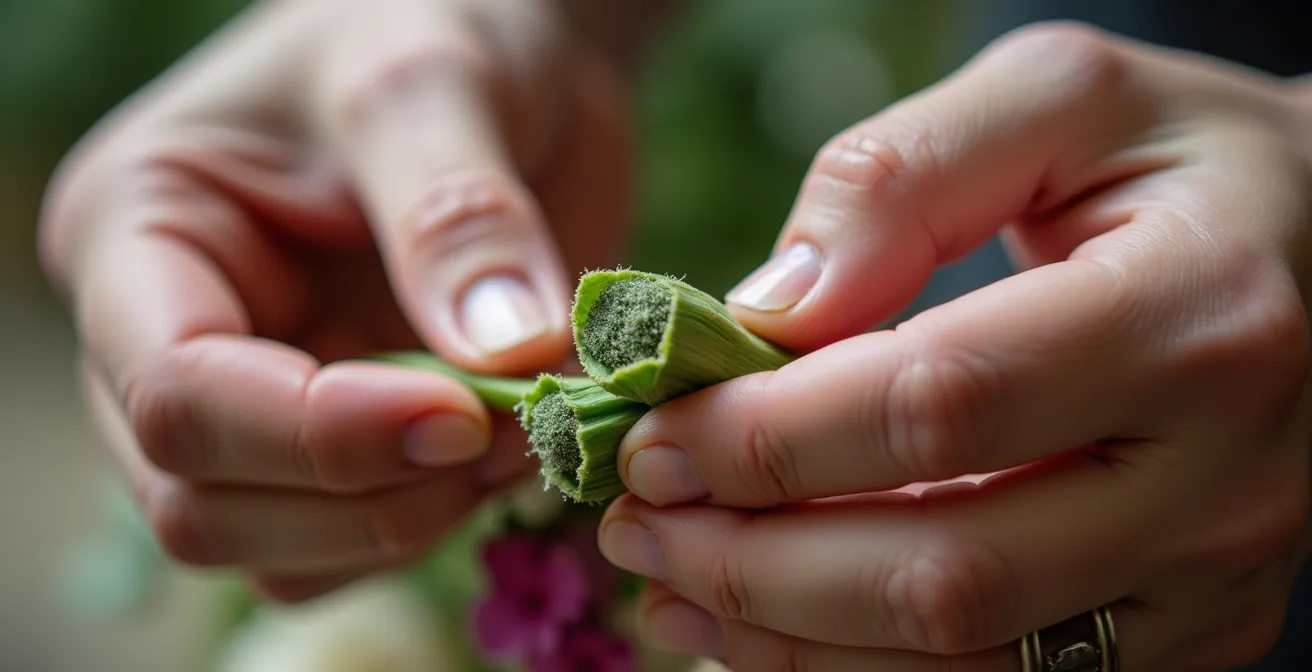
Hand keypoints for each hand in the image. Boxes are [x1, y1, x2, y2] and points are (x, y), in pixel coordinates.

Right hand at [39, 0, 628, 601]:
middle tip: (505, 427)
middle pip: (204, 503)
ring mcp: (253, 402)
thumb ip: (456, 216)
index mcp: (139, 236)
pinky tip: (503, 447)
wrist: (499, 53)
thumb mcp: (432, 81)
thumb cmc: (432, 26)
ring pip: (276, 552)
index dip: (315, 434)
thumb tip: (503, 356)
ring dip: (405, 523)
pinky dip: (431, 524)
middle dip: (364, 495)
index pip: (177, 393)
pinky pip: (350, 547)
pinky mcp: (334, 443)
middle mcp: (168, 339)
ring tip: (516, 429)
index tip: (460, 412)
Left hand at [599, 23, 1311, 669]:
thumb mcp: (1057, 96)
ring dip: (787, 641)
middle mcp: (1225, 475)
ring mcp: (1215, 576)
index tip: (653, 432)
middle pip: (946, 571)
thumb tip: (766, 311)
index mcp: (1197, 312)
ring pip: (966, 662)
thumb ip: (902, 177)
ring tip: (668, 584)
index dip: (770, 437)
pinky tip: (759, 632)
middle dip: (755, 563)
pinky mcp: (1189, 630)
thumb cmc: (1178, 160)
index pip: (940, 403)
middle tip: (635, 520)